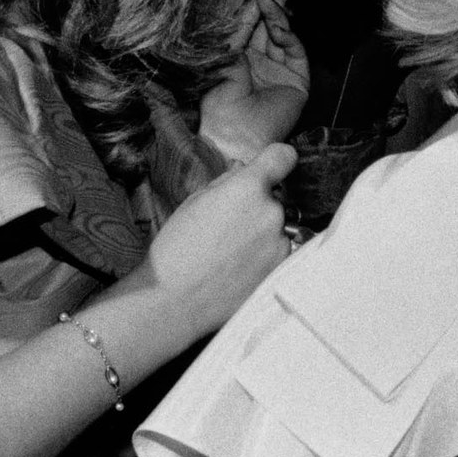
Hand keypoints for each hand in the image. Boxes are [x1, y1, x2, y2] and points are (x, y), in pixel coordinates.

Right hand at [126, 141, 298, 352]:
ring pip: (279, 229)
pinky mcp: (281, 271)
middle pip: (277, 199)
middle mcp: (272, 213)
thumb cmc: (177, 249)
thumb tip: (244, 170)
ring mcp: (280, 244)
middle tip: (230, 226)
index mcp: (248, 188)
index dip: (277, 160)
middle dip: (259, 207)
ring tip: (231, 253)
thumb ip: (227, 183)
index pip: (283, 157)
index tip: (272, 167)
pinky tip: (238, 269)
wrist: (174, 299)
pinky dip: (264, 258)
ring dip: (263, 234)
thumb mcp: (195, 202)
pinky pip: (279, 254)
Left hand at [199, 0, 311, 164]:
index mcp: (240, 58)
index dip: (248, 2)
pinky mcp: (298, 80)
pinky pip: (295, 50)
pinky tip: (276, 25)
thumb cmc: (220, 100)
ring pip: (282, 34)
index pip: (248, 24)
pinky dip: (287, 35)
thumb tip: (253, 0)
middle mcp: (261, 62)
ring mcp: (280, 70)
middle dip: (263, 1)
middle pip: (266, 25)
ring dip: (275, 14)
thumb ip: (240, 29)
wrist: (235, 135)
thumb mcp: (226, 56)